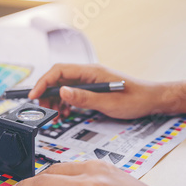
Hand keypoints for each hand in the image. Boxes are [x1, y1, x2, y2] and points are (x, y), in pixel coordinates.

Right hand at [29, 64, 163, 119]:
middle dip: (46, 94)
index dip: (43, 82)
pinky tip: (65, 113)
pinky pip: (71, 93)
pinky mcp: (91, 89)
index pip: (59, 71)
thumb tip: (61, 92)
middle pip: (57, 78)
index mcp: (91, 72)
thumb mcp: (108, 102)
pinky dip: (64, 103)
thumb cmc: (135, 99)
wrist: (152, 99)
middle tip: (43, 109)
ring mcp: (89, 81)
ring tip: (55, 115)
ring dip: (55, 100)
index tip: (33, 96)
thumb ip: (83, 97)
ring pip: (62, 87)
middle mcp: (88, 73)